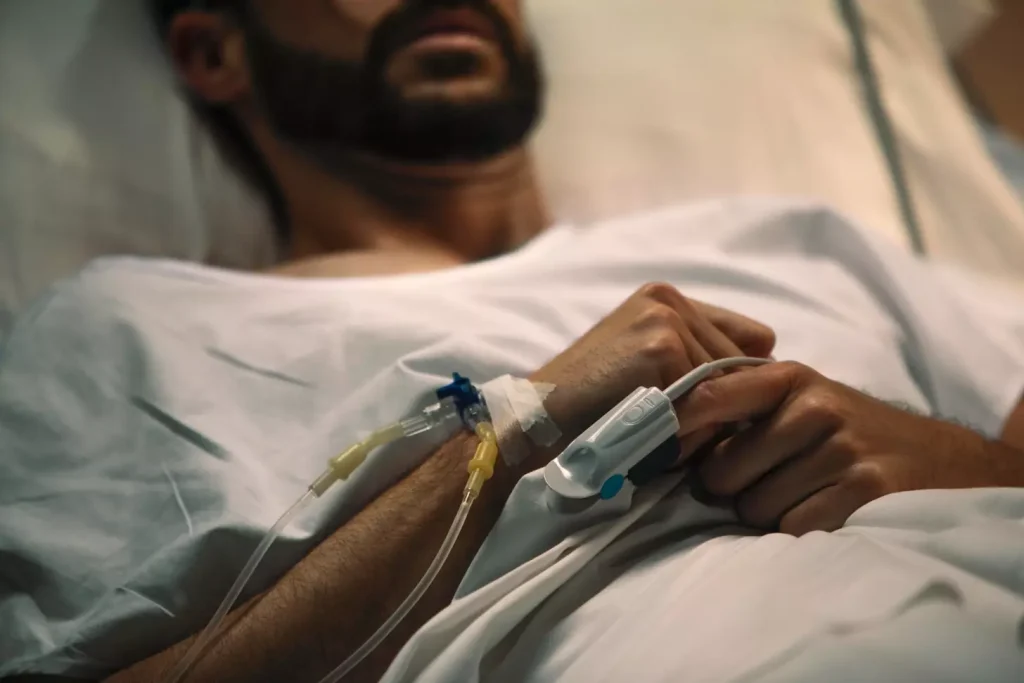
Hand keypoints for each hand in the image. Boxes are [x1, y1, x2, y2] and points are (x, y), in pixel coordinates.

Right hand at [528, 283, 774, 467]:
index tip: (707, 410)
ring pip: (729, 382)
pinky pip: (709, 398)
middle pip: (744, 361)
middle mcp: (668, 298)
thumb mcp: (646, 370)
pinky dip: (690, 427)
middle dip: (722, 401)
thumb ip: (697, 360)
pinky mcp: (661, 346)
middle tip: (672, 426)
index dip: (733, 381)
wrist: (536, 422)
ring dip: (707, 417)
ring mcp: (665, 318)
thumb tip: (772, 371)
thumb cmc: (591, 409)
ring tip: (658, 430)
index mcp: (664, 298)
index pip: (750, 338)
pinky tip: (653, 433)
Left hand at [676, 361, 1023, 534]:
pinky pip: (793, 527)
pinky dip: (798, 531)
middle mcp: (813, 406)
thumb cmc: (850, 434)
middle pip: (722, 471)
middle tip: (761, 485)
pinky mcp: (864, 487)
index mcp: (787, 378)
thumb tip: (666, 437)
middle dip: (731, 490)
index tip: (664, 452)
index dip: (676, 430)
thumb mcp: (800, 401)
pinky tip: (821, 514)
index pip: (707, 397)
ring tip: (799, 497)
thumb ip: (741, 409)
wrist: (942, 460)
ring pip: (754, 506)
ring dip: (766, 514)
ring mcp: (840, 446)